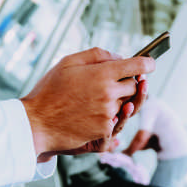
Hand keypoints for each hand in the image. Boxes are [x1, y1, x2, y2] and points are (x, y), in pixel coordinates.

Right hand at [20, 48, 153, 158]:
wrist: (36, 123)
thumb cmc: (49, 91)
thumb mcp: (68, 62)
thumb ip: (96, 55)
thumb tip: (118, 57)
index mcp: (102, 74)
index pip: (137, 65)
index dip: (147, 63)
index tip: (150, 64)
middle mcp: (109, 93)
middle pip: (135, 87)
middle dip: (128, 83)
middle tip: (113, 82)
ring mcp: (108, 114)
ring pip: (126, 105)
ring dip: (117, 101)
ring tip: (96, 99)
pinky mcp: (104, 131)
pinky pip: (116, 121)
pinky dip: (109, 117)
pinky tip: (91, 114)